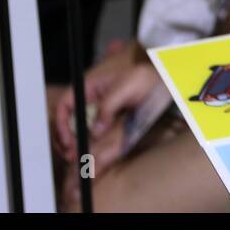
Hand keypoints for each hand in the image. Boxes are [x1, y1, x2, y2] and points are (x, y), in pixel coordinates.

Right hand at [52, 41, 158, 172]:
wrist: (168, 72)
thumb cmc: (147, 72)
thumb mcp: (128, 86)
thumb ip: (108, 106)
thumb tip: (94, 130)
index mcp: (90, 85)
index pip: (65, 105)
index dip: (61, 124)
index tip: (68, 142)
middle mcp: (93, 96)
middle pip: (71, 118)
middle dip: (68, 137)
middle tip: (73, 155)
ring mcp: (103, 105)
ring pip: (84, 126)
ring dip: (81, 142)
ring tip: (81, 157)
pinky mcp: (114, 114)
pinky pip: (99, 129)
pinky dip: (95, 141)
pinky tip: (95, 151)